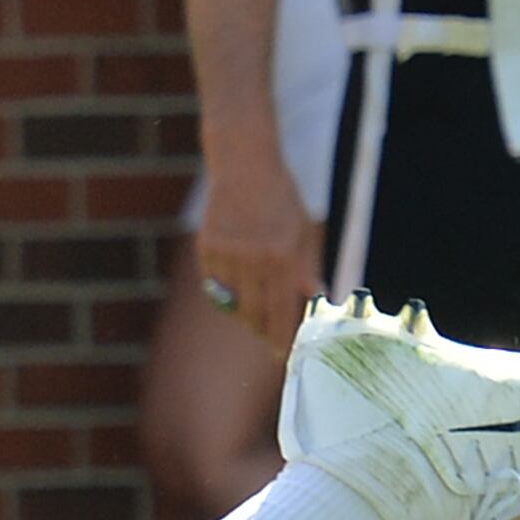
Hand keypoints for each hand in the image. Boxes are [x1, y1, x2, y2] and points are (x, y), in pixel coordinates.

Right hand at [194, 152, 320, 352]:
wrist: (244, 166)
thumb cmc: (281, 199)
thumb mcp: (304, 232)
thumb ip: (306, 270)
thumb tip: (313, 301)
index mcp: (282, 255)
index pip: (281, 311)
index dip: (281, 337)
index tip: (282, 353)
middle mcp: (253, 258)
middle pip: (254, 314)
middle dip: (262, 330)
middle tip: (270, 339)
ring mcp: (226, 254)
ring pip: (232, 302)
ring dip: (245, 309)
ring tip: (256, 298)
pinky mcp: (206, 249)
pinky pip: (216, 284)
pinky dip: (227, 287)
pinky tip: (238, 271)